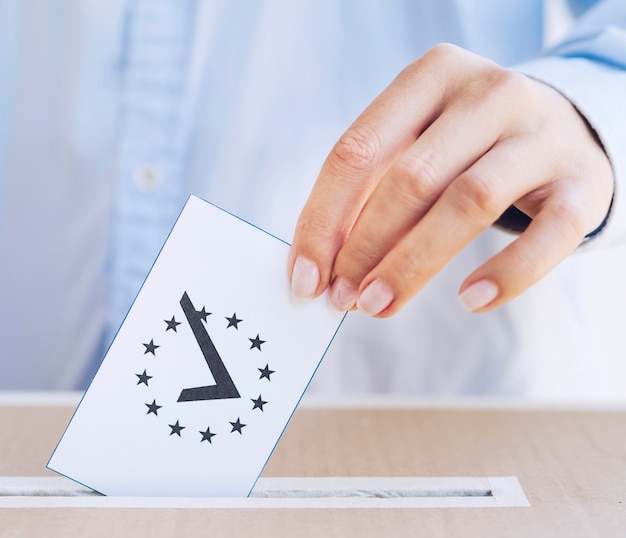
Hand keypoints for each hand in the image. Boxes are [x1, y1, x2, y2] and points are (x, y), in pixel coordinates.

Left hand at [289, 44, 613, 315]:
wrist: (563, 129)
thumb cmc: (468, 146)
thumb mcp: (417, 145)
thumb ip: (371, 192)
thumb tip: (321, 265)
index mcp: (431, 77)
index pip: (357, 150)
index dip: (323, 220)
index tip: (305, 277)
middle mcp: (488, 94)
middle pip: (409, 179)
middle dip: (364, 248)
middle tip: (343, 298)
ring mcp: (540, 135)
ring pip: (467, 203)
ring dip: (413, 264)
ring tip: (379, 305)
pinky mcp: (582, 182)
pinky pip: (546, 235)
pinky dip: (507, 273)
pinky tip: (470, 300)